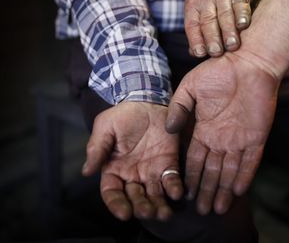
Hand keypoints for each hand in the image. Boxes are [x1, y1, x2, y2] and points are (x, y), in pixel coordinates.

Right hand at [82, 102, 182, 220]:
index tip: (124, 213)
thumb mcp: (105, 128)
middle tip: (148, 212)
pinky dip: (174, 188)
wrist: (146, 100)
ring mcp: (151, 170)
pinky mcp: (168, 163)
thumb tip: (86, 171)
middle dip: (141, 207)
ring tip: (164, 213)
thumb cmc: (122, 115)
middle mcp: (133, 175)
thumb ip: (97, 149)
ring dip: (159, 205)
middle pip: (135, 198)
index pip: (112, 193)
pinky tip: (177, 193)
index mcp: (114, 169)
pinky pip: (172, 179)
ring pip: (154, 194)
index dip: (117, 204)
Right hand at [165, 51, 279, 214]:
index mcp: (204, 129)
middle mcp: (220, 138)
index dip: (190, 177)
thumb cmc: (217, 71)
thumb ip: (178, 108)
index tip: (184, 193)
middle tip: (200, 211)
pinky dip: (244, 176)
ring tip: (216, 209)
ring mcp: (239, 138)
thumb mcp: (190, 88)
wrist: (248, 62)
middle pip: (211, 170)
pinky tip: (236, 192)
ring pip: (229, 170)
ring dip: (222, 189)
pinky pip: (250, 161)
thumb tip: (168, 130)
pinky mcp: (257, 136)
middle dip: (205, 190)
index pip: (194, 159)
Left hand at [185, 0, 252, 57]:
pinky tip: (243, 25)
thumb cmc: (212, 4)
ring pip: (225, 14)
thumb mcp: (200, 14)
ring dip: (228, 30)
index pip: (192, 25)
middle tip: (216, 52)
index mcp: (193, 7)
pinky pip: (240, 3)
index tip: (200, 53)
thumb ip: (198, 33)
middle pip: (208, 20)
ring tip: (232, 45)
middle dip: (212, 38)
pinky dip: (242, 15)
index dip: (195, 40)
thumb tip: (195, 53)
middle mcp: (206, 0)